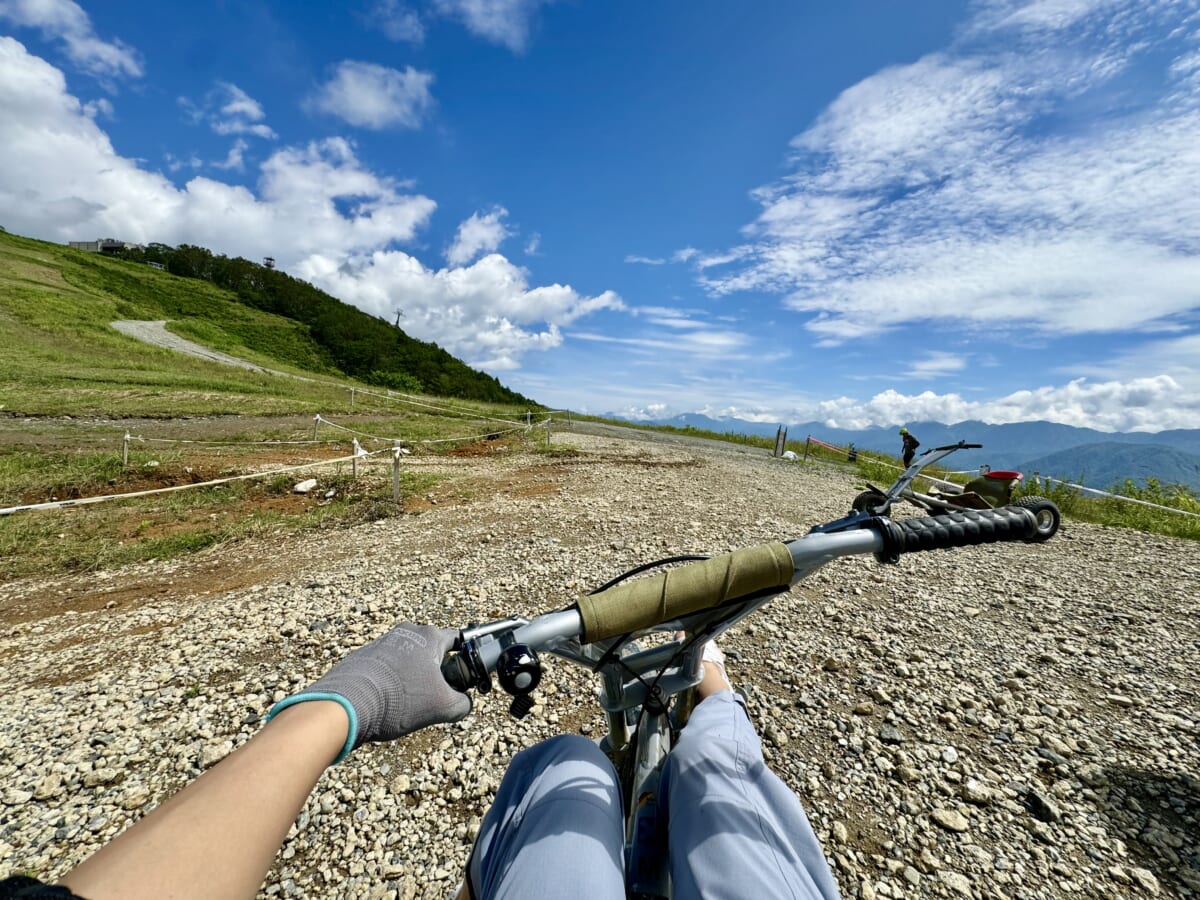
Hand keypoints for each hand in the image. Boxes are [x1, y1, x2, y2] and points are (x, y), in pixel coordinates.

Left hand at [270, 623, 470, 760]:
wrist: (345, 706)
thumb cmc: (397, 700)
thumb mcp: (443, 708)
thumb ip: (464, 704)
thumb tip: (464, 704)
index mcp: (429, 636)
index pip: (460, 640)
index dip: (468, 659)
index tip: (467, 676)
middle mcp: (406, 632)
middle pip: (433, 651)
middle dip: (437, 673)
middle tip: (437, 696)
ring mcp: (382, 643)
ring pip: (409, 660)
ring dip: (413, 679)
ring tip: (409, 704)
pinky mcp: (363, 657)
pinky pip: (388, 668)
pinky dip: (393, 683)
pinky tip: (389, 703)